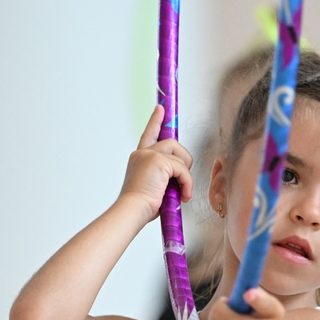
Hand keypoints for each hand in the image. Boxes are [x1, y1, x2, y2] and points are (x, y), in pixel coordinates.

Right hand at [119, 105, 193, 220]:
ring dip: (185, 174)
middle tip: (183, 181)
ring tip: (181, 191)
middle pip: (172, 143)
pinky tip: (183, 195)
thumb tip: (179, 179)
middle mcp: (143, 154)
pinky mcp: (158, 161)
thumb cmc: (141, 206)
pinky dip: (187, 183)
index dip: (155, 121)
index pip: (149, 134)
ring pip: (179, 155)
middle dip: (184, 160)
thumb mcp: (154, 187)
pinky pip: (182, 168)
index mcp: (139, 159)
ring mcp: (150, 155)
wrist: (132, 210)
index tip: (160, 108)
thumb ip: (164, 177)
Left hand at [207, 288, 285, 319]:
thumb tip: (241, 286)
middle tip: (221, 302)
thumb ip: (252, 292)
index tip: (247, 293)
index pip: (267, 305)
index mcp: (275, 313)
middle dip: (219, 309)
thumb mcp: (262, 302)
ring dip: (214, 318)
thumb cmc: (260, 317)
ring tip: (220, 315)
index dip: (257, 299)